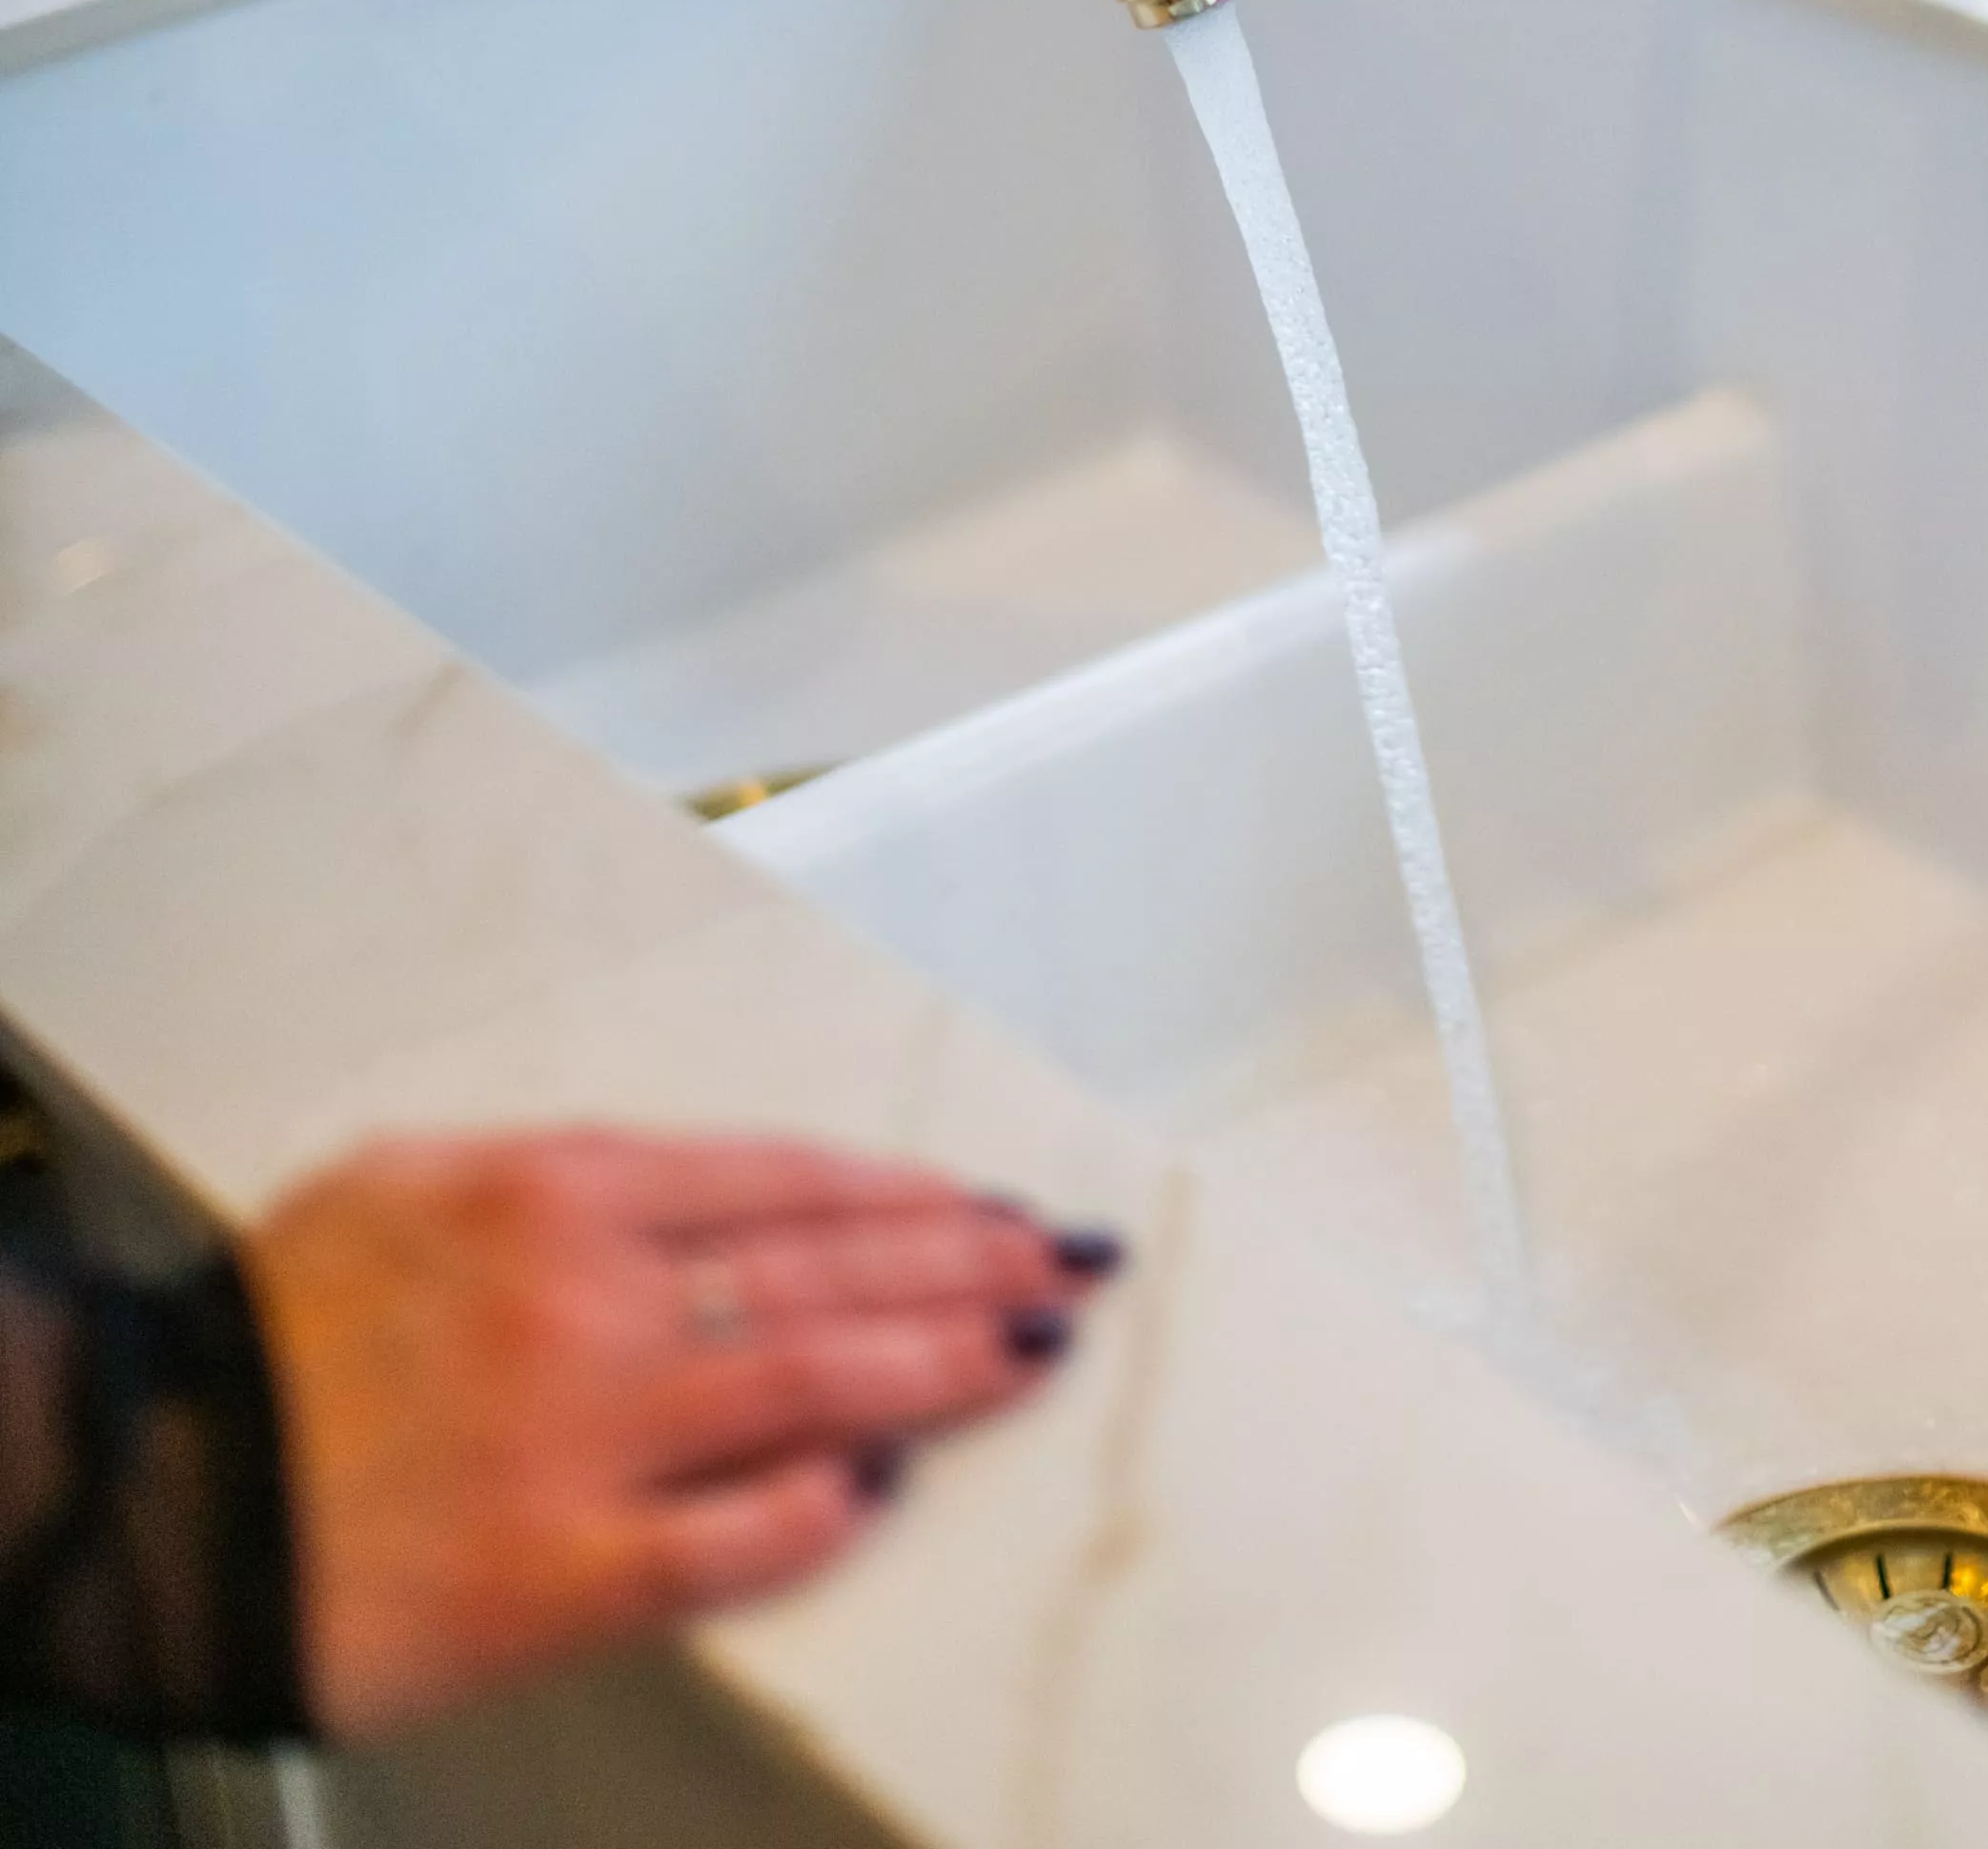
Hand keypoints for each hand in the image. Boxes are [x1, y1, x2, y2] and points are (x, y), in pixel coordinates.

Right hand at [244, 1128, 1123, 1739]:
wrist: (163, 1486)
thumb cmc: (278, 1331)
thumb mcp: (413, 1182)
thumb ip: (558, 1179)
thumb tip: (692, 1195)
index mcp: (557, 1190)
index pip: (785, 1180)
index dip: (906, 1190)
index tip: (989, 1199)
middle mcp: (591, 1298)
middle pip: (829, 1269)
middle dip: (964, 1262)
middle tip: (1057, 1263)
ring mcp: (584, 1438)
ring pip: (813, 1386)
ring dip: (940, 1368)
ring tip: (1028, 1350)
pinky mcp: (558, 1573)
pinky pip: (728, 1542)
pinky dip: (818, 1515)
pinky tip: (883, 1493)